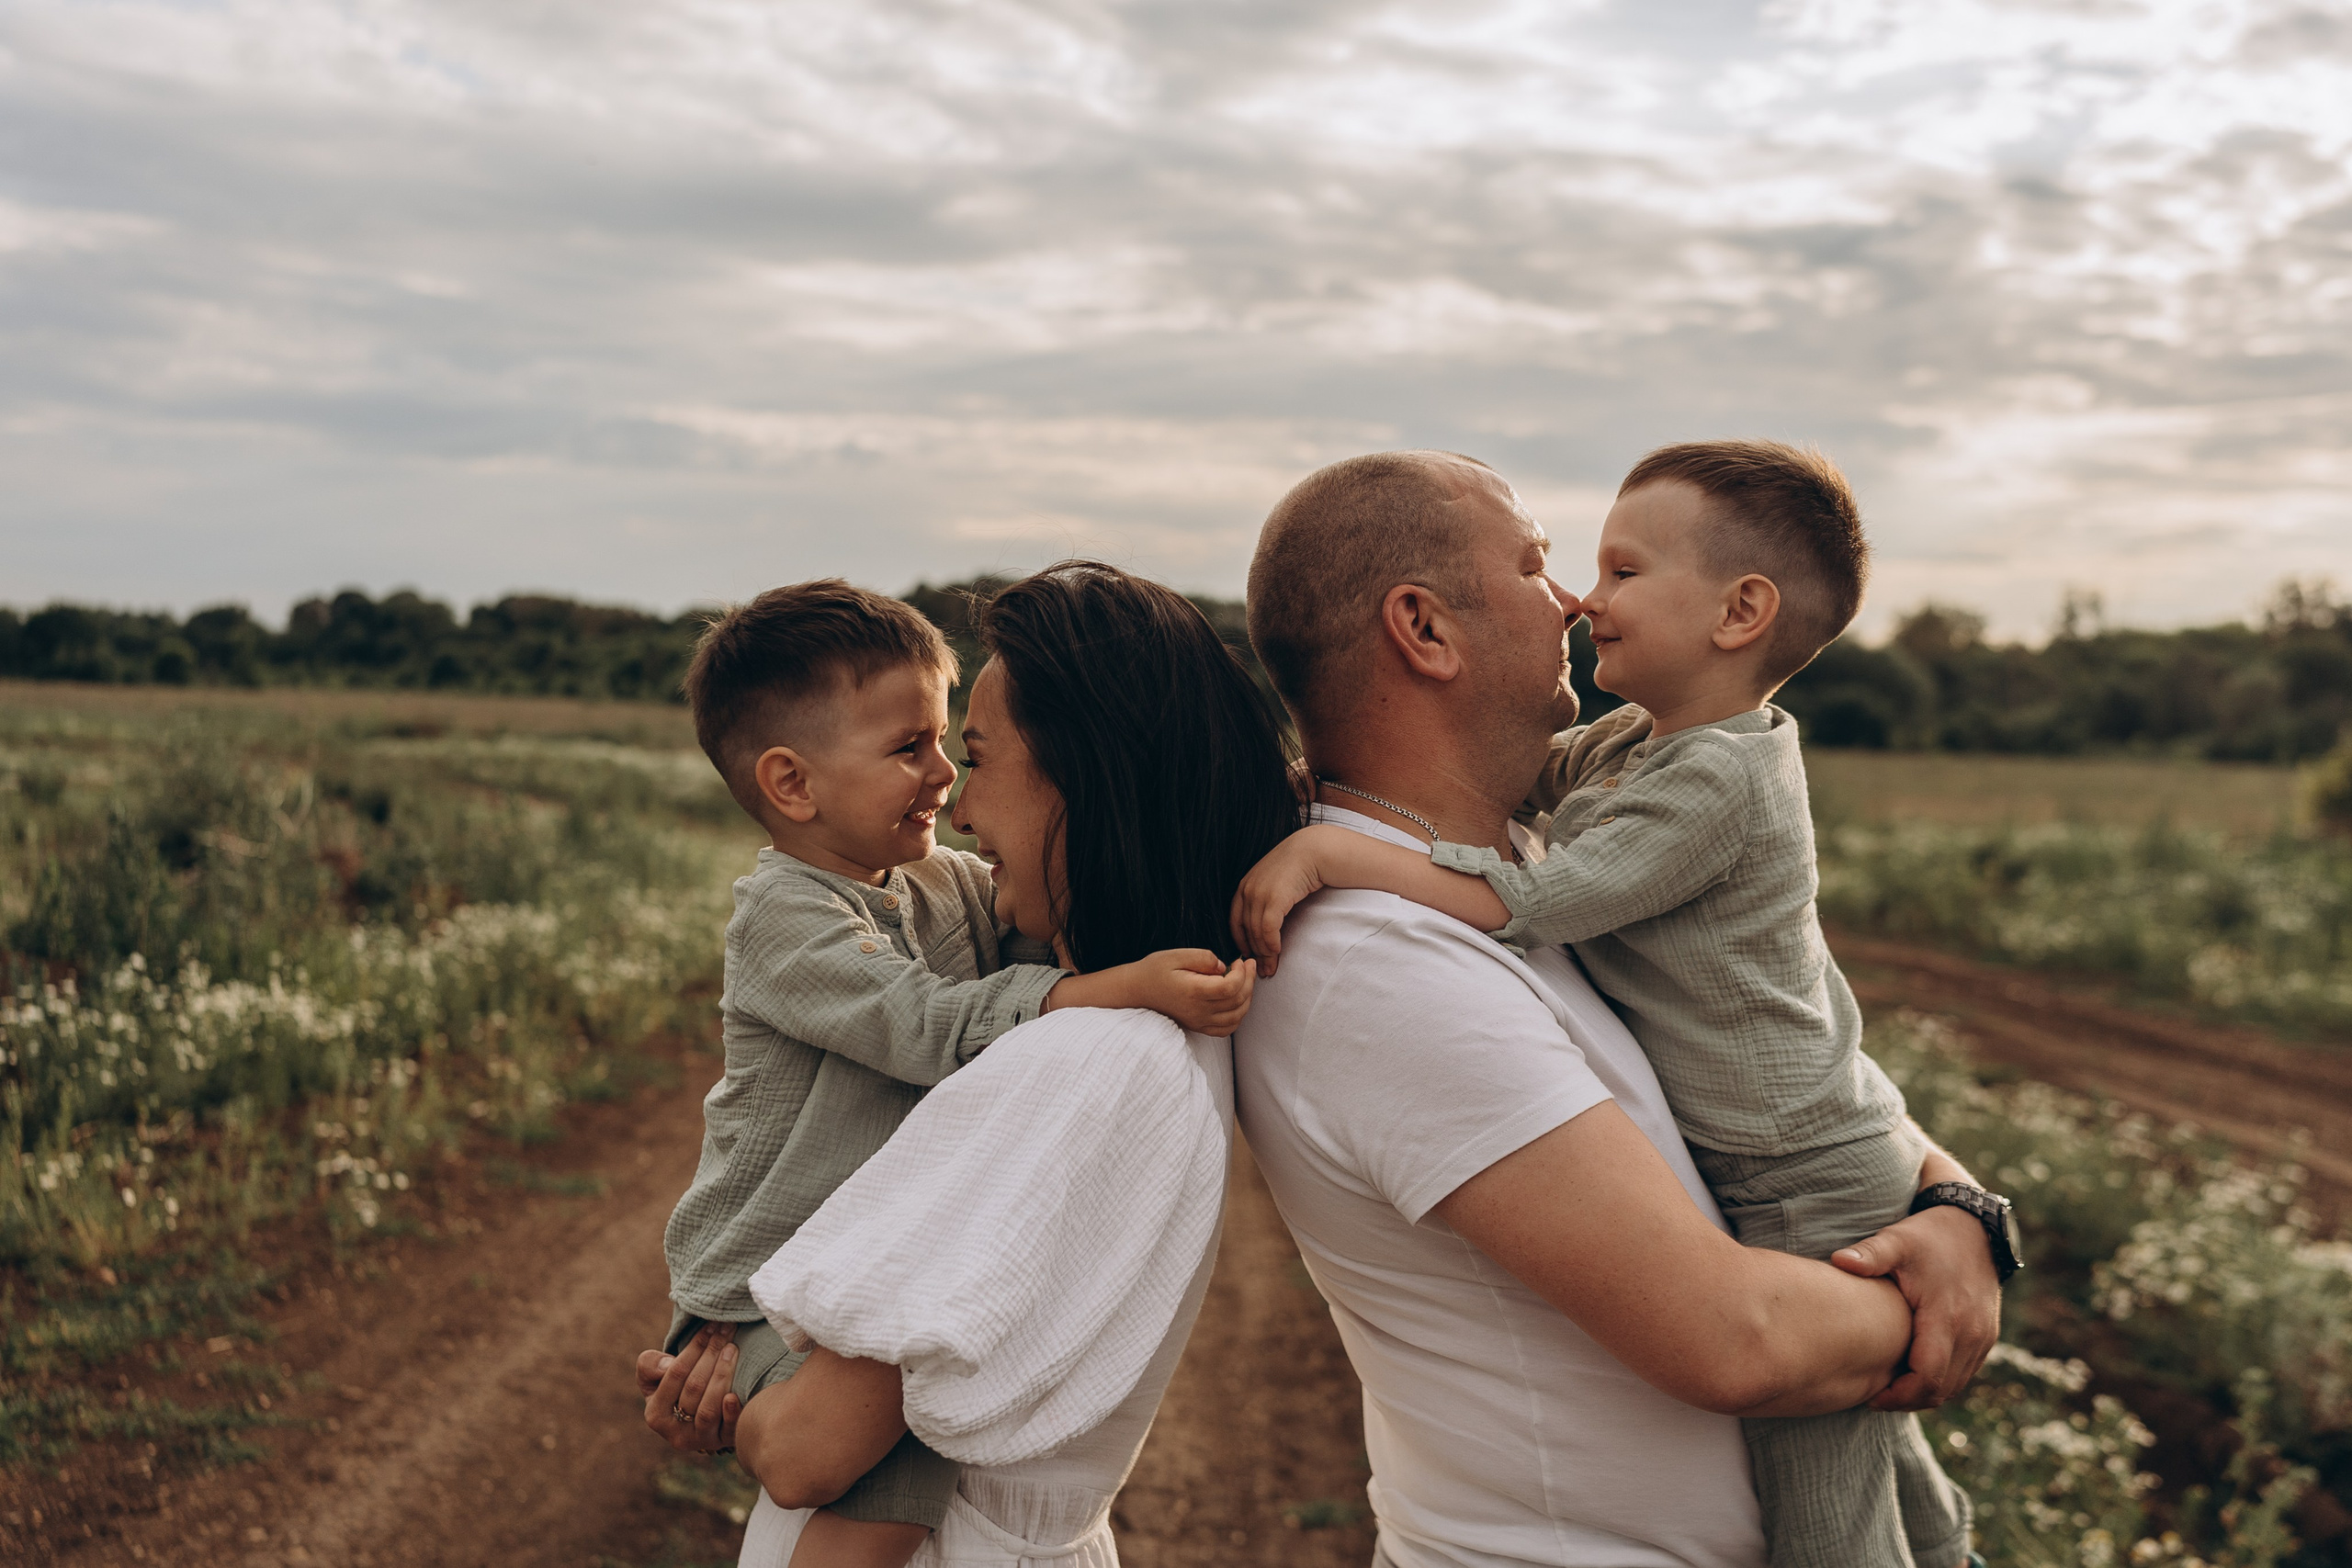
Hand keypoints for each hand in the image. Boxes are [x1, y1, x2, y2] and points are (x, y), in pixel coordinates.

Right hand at [640, 1322, 741, 1451]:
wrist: (696, 1414)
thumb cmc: (675, 1388)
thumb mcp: (654, 1375)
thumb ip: (650, 1365)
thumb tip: (668, 1366)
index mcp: (656, 1414)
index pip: (674, 1375)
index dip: (693, 1348)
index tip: (709, 1326)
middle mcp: (676, 1433)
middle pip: (694, 1388)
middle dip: (711, 1354)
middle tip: (726, 1329)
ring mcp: (701, 1439)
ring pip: (709, 1409)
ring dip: (722, 1375)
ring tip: (732, 1348)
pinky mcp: (724, 1442)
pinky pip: (729, 1430)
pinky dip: (732, 1412)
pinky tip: (735, 1394)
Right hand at [1136, 949, 1256, 1036]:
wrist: (1137, 990)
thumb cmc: (1156, 970)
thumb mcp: (1176, 955)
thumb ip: (1203, 957)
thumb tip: (1224, 967)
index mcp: (1193, 992)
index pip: (1230, 988)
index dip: (1242, 973)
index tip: (1239, 960)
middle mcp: (1198, 1011)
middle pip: (1237, 1002)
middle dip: (1249, 981)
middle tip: (1249, 965)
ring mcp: (1199, 1022)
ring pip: (1236, 1017)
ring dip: (1247, 998)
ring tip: (1246, 980)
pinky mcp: (1198, 1026)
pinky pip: (1226, 1029)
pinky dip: (1238, 1016)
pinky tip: (1237, 1000)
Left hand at [1229, 829, 1338, 975]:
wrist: (1314, 850)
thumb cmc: (1298, 867)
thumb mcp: (1274, 882)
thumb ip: (1266, 898)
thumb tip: (1266, 923)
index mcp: (1244, 886)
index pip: (1235, 921)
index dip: (1240, 941)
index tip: (1248, 956)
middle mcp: (1248, 890)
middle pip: (1246, 930)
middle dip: (1254, 953)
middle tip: (1263, 971)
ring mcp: (1259, 894)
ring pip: (1257, 933)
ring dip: (1264, 953)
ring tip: (1272, 967)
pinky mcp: (1274, 899)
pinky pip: (1269, 929)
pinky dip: (1272, 944)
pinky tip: (1278, 951)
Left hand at [1832, 1205, 2000, 1410]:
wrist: (1975, 1228)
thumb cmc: (1929, 1236)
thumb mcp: (1897, 1240)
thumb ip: (1870, 1254)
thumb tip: (1839, 1262)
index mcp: (1946, 1318)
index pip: (1928, 1378)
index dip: (1899, 1395)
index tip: (1871, 1396)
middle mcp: (1971, 1334)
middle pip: (1942, 1390)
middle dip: (1908, 1400)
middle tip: (1875, 1398)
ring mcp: (1983, 1338)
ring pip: (1955, 1385)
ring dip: (1925, 1393)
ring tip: (1890, 1389)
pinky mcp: (1987, 1336)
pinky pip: (1964, 1372)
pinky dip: (1941, 1380)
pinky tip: (1913, 1372)